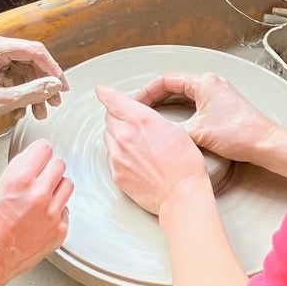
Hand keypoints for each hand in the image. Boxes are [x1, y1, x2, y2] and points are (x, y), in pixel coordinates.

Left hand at [0, 33, 66, 128]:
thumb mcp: (2, 101)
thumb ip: (32, 92)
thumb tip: (55, 86)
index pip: (35, 52)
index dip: (53, 71)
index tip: (61, 88)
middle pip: (29, 61)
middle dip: (42, 84)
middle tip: (52, 104)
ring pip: (21, 70)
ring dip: (31, 91)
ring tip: (38, 112)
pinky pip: (10, 75)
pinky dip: (17, 92)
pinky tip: (21, 110)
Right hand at [0, 140, 72, 285]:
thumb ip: (17, 172)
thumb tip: (31, 161)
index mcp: (20, 180)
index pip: (44, 149)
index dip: (39, 154)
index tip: (38, 157)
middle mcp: (39, 195)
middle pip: (59, 165)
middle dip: (49, 169)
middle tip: (39, 179)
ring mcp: (52, 214)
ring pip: (67, 186)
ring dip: (56, 189)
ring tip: (41, 198)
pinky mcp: (59, 231)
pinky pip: (66, 212)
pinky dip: (56, 212)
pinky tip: (41, 219)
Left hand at [97, 84, 210, 216]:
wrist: (180, 194)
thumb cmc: (184, 165)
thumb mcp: (174, 129)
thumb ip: (151, 119)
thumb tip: (142, 118)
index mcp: (140, 119)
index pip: (112, 99)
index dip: (105, 93)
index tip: (101, 90)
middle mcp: (124, 135)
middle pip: (109, 118)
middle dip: (118, 117)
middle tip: (132, 124)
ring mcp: (117, 155)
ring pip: (108, 137)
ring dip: (118, 136)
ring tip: (138, 146)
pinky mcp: (116, 173)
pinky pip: (111, 157)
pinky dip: (119, 155)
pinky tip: (136, 160)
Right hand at [134, 72, 279, 163]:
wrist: (264, 143)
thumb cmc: (238, 134)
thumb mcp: (197, 132)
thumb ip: (173, 129)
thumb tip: (155, 131)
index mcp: (203, 82)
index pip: (165, 80)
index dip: (146, 92)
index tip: (135, 104)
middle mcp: (210, 83)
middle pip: (173, 84)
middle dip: (154, 97)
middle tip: (139, 109)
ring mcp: (216, 92)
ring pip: (183, 93)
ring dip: (166, 102)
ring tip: (151, 114)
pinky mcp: (221, 104)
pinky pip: (192, 100)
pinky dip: (178, 107)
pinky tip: (172, 119)